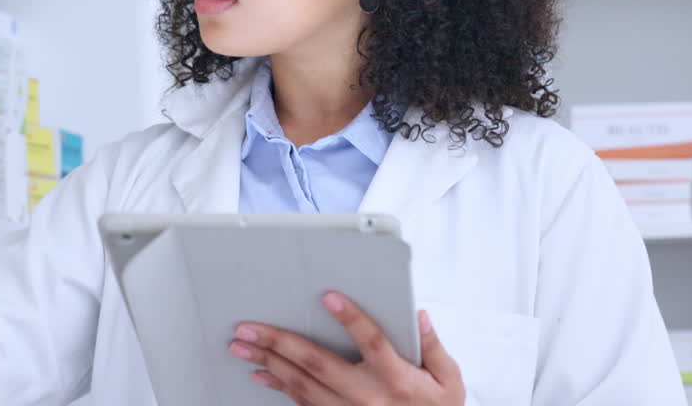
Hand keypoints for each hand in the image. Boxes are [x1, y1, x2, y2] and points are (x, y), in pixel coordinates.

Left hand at [228, 292, 464, 405]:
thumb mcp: (448, 380)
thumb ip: (433, 346)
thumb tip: (418, 315)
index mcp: (396, 379)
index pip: (371, 342)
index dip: (350, 318)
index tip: (329, 297)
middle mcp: (367, 397)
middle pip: (318, 364)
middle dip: (280, 342)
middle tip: (249, 327)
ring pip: (302, 385)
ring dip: (269, 362)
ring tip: (242, 346)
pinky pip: (303, 404)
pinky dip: (279, 388)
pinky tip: (260, 374)